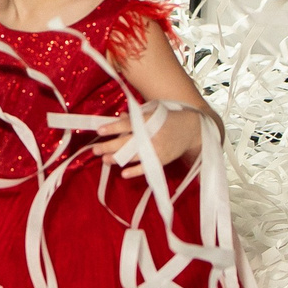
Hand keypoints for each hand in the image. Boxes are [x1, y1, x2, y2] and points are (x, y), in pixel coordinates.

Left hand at [88, 103, 202, 178]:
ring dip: (118, 158)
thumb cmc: (168, 119)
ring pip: (134, 155)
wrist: (192, 129)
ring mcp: (157, 148)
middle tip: (95, 150)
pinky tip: (124, 174)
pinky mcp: (162, 159)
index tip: (99, 130)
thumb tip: (119, 116)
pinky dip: (135, 171)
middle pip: (127, 142)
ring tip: (105, 160)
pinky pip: (147, 167)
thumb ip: (136, 116)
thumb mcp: (153, 113)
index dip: (113, 127)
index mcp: (149, 120)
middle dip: (109, 146)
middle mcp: (152, 135)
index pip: (128, 124)